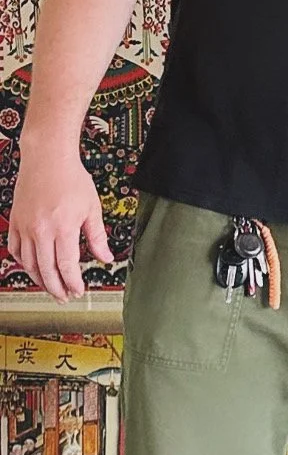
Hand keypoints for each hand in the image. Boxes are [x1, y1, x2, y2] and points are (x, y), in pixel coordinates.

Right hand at [8, 147, 111, 301]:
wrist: (48, 158)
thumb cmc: (71, 179)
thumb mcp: (92, 208)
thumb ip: (97, 236)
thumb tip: (105, 257)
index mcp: (62, 228)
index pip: (66, 266)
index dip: (73, 283)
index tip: (79, 291)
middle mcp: (40, 230)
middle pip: (46, 270)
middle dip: (56, 288)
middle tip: (65, 296)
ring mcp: (24, 227)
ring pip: (28, 263)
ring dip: (39, 279)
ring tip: (50, 286)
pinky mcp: (15, 221)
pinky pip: (15, 249)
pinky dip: (22, 262)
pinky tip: (32, 266)